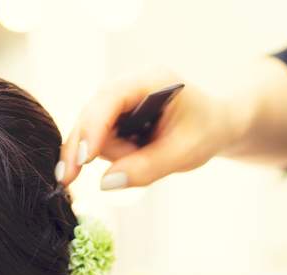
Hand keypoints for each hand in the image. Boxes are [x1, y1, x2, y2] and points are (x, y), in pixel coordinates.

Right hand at [57, 68, 246, 189]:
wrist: (215, 124)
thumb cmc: (205, 132)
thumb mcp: (183, 154)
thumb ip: (146, 169)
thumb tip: (105, 183)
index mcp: (153, 80)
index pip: (111, 98)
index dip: (92, 128)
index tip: (83, 159)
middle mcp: (130, 83)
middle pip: (92, 114)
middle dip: (89, 148)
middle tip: (71, 180)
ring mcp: (121, 97)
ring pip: (93, 130)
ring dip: (112, 154)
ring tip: (147, 157)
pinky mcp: (116, 112)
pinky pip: (99, 136)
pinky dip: (111, 153)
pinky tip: (133, 156)